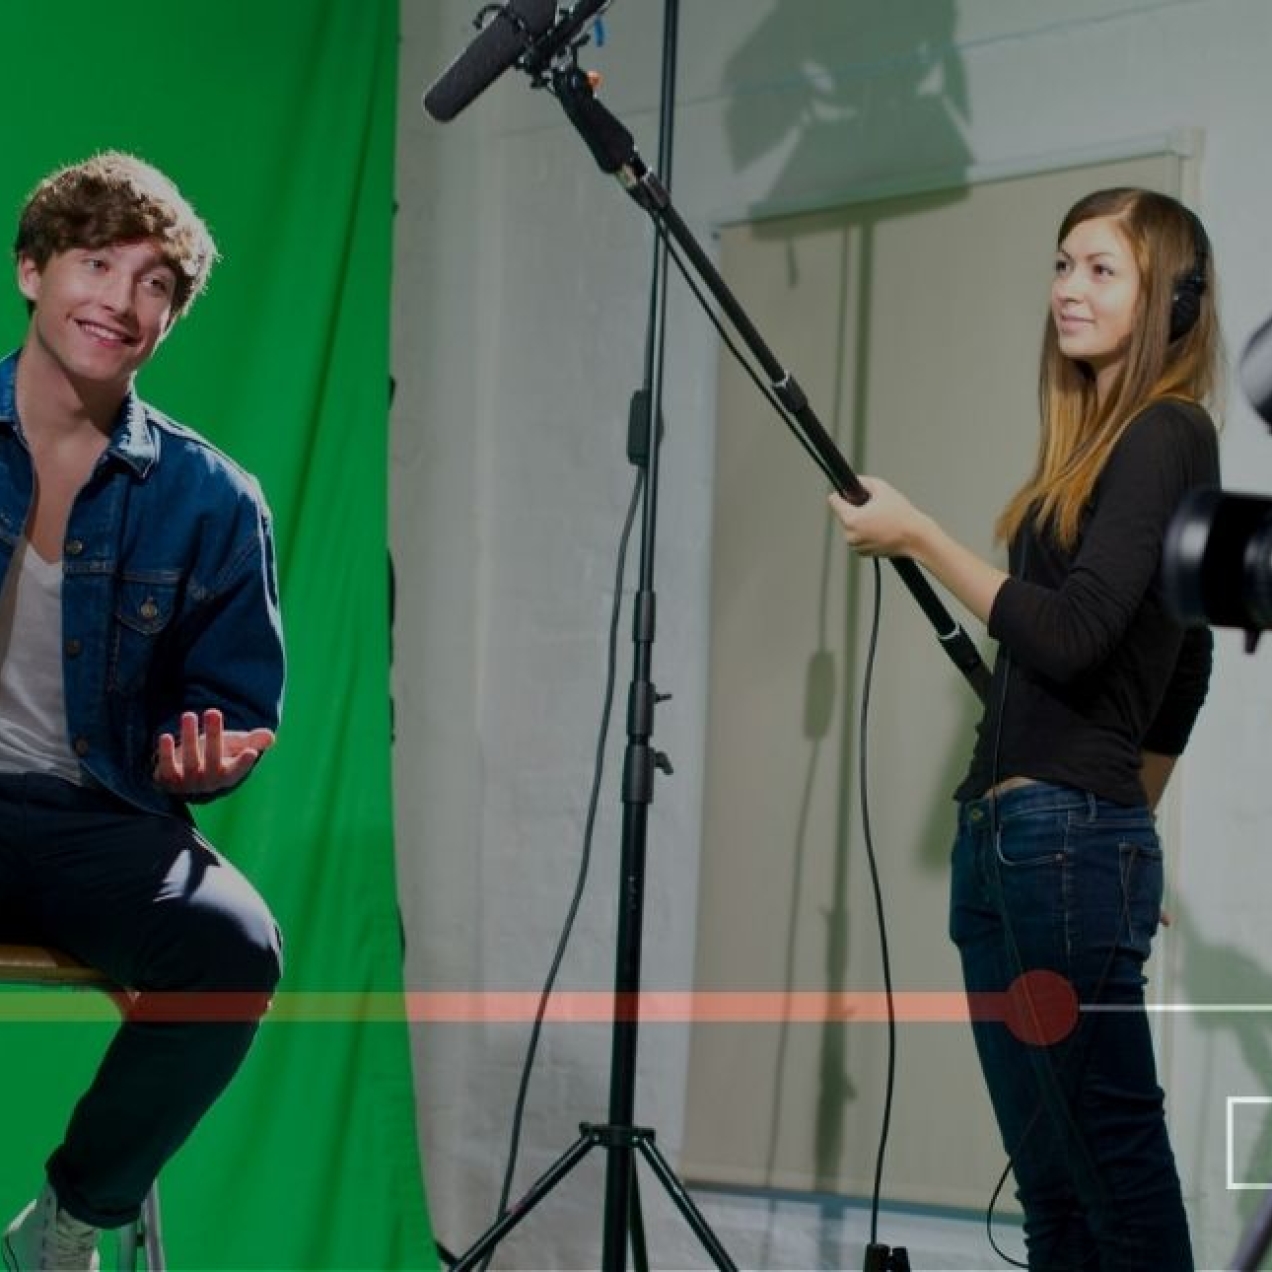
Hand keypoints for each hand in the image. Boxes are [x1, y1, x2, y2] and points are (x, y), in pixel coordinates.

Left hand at [153, 708, 275, 794]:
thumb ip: (252, 741)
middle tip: (213, 711)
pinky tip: (165, 736)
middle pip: (213, 759)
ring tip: (189, 715)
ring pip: (190, 761)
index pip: (237, 769)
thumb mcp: (234, 747)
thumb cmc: (215, 756)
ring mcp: (188, 783)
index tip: (250, 752)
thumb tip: (269, 737)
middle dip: (214, 735)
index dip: (244, 762)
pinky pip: (166, 767)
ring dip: (189, 737)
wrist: (185, 777)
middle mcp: (208, 782)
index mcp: (228, 775)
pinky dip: (165, 753)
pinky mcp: (168, 780)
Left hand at [828, 477, 928, 557]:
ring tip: (880, 520)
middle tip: (875, 509)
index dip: (842, 494)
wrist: (915, 538)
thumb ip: (863, 481)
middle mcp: (849, 535)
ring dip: (861, 522)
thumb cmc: (901, 514)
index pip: (833, 501)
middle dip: (855, 509)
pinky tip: (880, 530)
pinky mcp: (861, 553)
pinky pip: (858, 537)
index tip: (851, 493)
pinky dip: (865, 533)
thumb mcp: (882, 489)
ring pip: (851, 526)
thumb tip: (853, 482)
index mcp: (851, 519)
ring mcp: (855, 545)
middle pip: (844, 514)